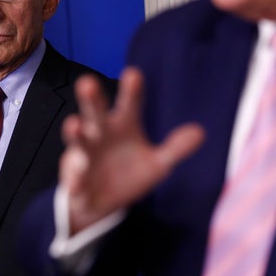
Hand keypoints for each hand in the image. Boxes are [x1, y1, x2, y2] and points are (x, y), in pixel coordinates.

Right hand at [60, 67, 204, 233]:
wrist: (102, 202)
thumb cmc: (129, 173)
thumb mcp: (158, 164)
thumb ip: (176, 148)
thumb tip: (200, 132)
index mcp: (123, 126)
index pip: (129, 105)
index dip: (131, 91)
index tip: (133, 74)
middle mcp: (101, 134)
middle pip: (96, 113)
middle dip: (92, 99)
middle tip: (88, 82)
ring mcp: (85, 155)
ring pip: (80, 141)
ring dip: (76, 132)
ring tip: (75, 125)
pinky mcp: (76, 180)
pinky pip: (74, 179)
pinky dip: (74, 180)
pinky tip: (75, 185)